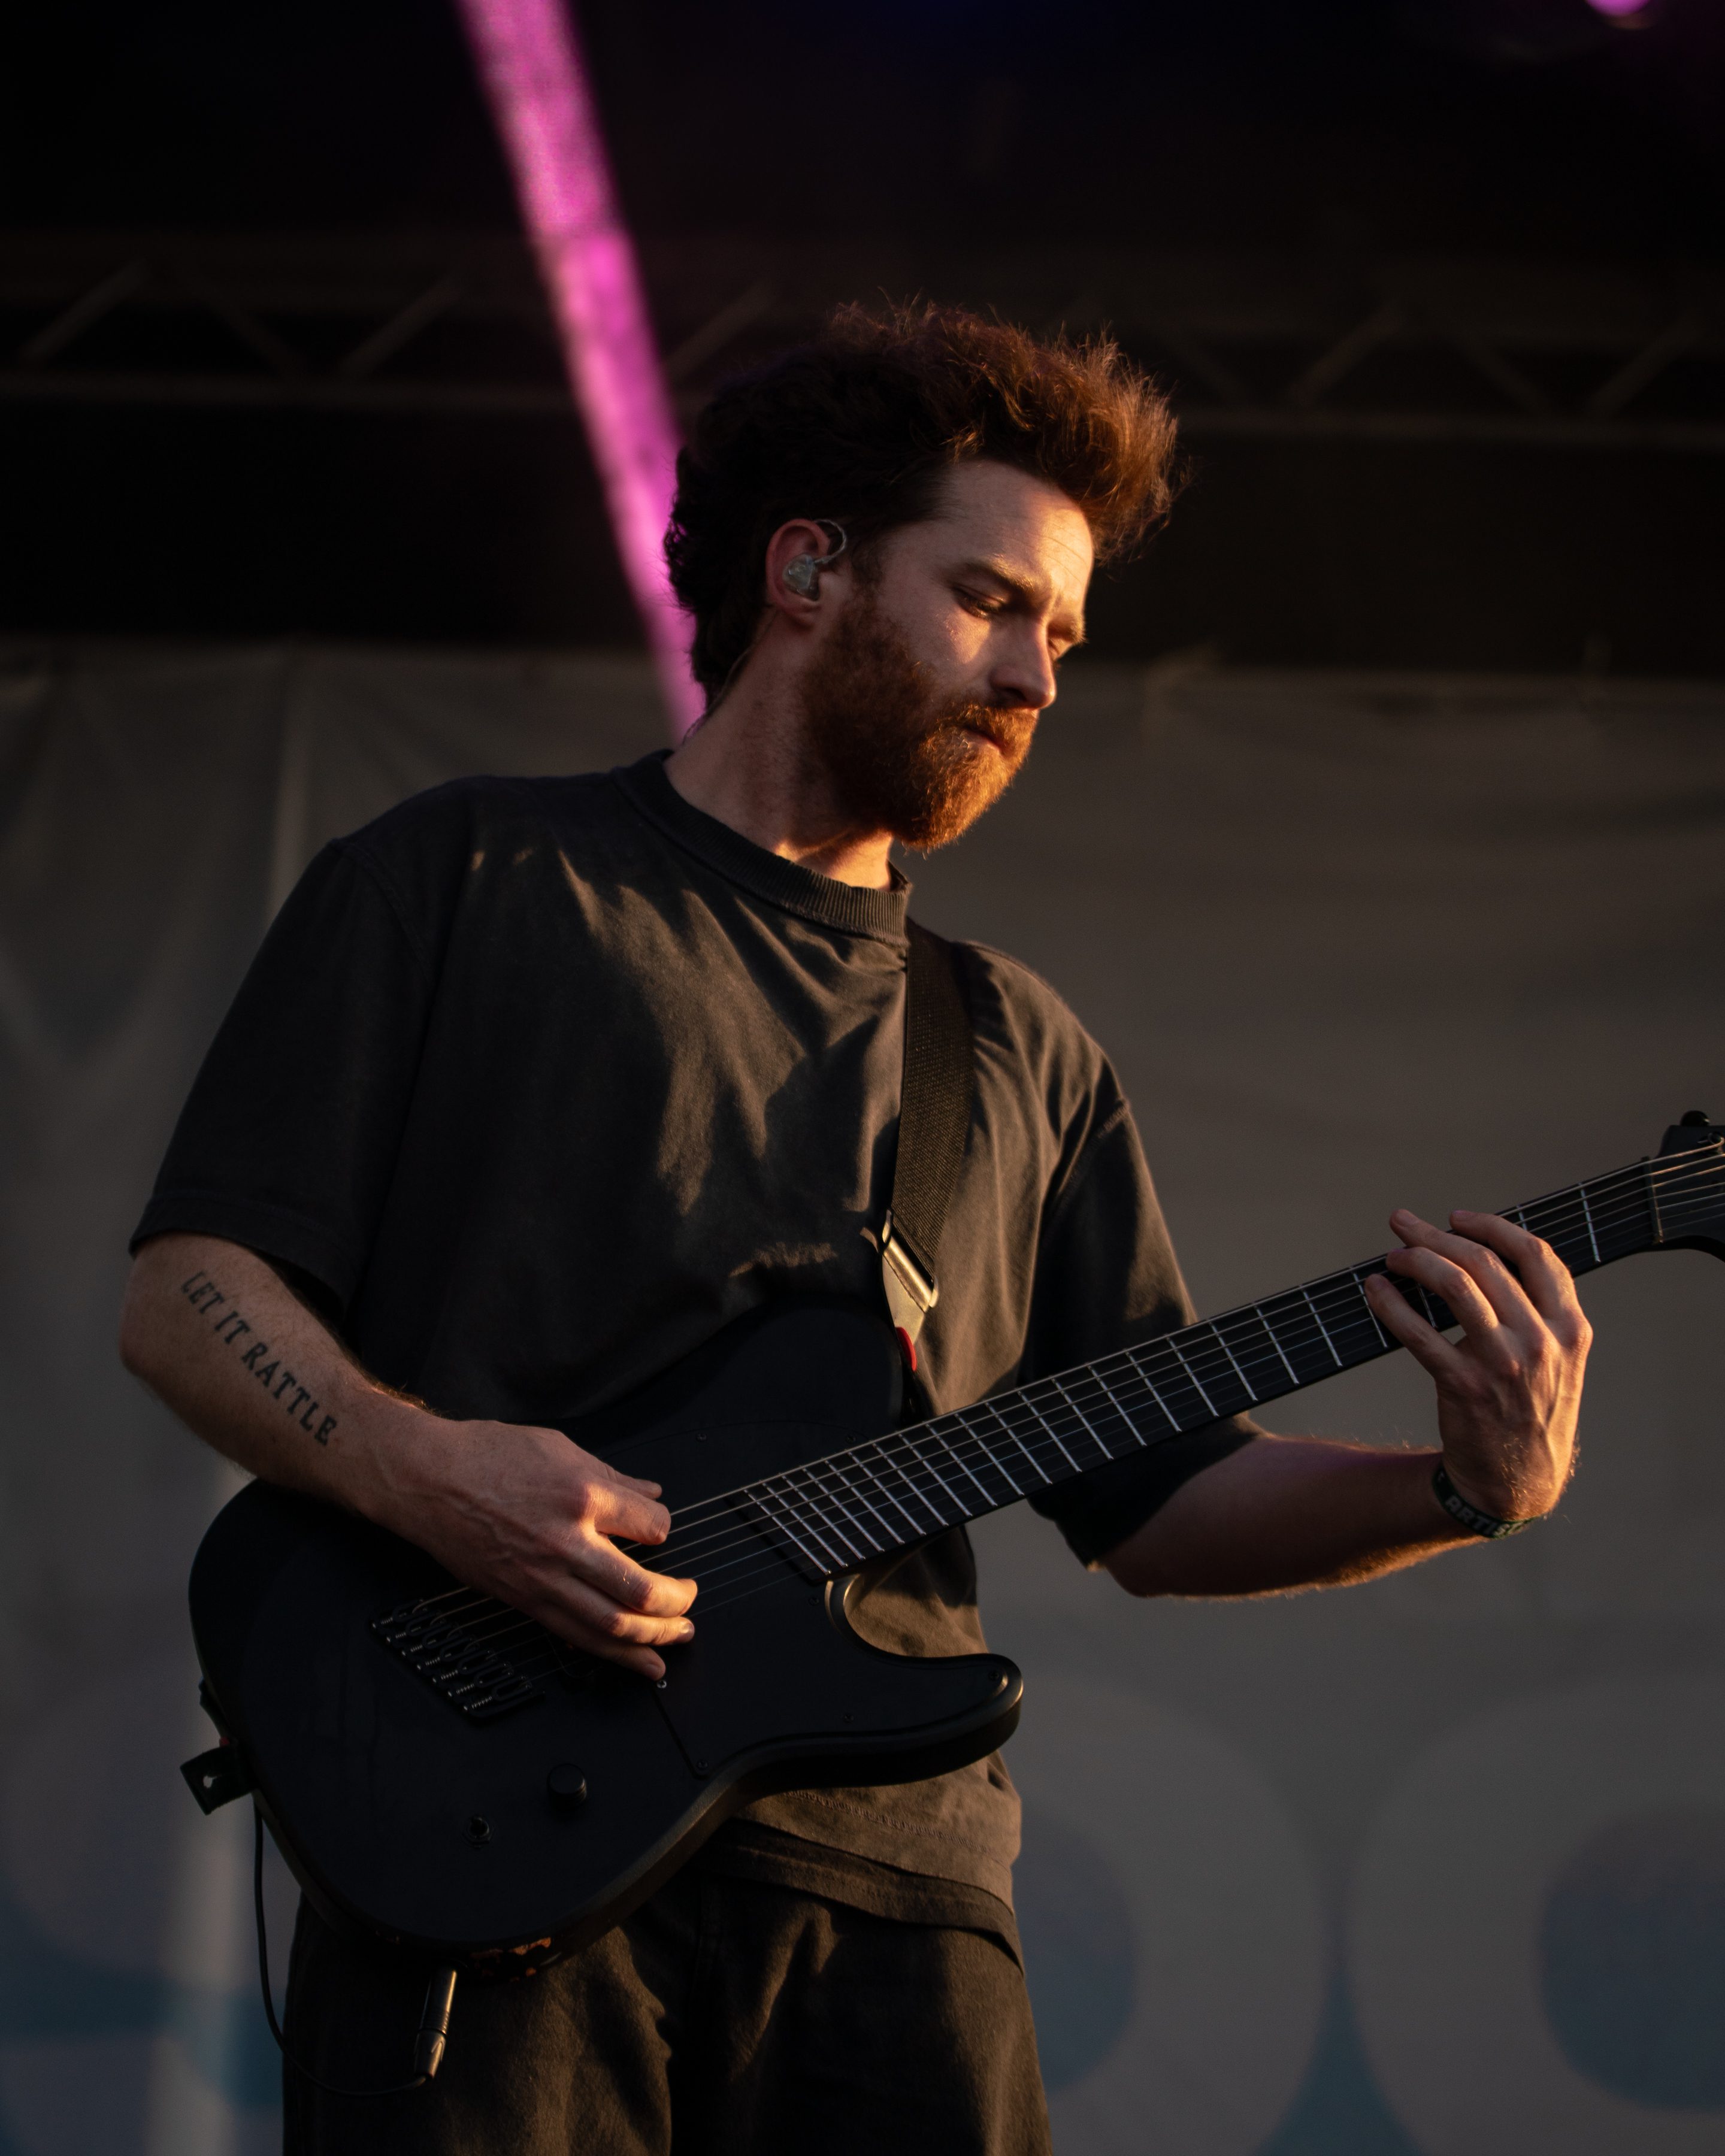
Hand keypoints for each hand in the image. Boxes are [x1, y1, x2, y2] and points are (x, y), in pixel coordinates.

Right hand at [379, 1416, 697, 1679]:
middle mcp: (567, 1542)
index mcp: (583, 1495)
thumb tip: (651, 1495)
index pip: (653, 1528)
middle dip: (676, 1602)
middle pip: (640, 1590)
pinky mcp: (521, 1599)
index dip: (665, 1531)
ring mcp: (542, 1577)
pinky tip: (630, 1659)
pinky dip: (608, 1653)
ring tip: (675, 1641)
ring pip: (609, 1625)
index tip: (661, 1533)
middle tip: (690, 1598)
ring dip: (651, 1639)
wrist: (427, 1480)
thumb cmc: (486, 1455)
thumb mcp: (560, 1448)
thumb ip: (612, 1477)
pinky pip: (572, 1635)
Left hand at [1363, 1209, 1591, 1522]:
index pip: (1535, 1254)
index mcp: (1570, 1327)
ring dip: (1416, 1260)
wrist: (1520, 1481)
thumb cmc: (1532, 1409)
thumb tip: (1484, 1255)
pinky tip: (1375, 1290)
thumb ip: (1539, 1311)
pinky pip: (1419, 1333)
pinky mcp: (1464, 1387)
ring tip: (1393, 1255)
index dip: (1491, 1227)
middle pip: (1484, 1263)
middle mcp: (1542, 1341)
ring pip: (1455, 1285)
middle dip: (1436, 1234)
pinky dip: (1391, 1304)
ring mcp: (1504, 1364)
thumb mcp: (1560, 1359)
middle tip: (1403, 1223)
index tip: (1457, 1217)